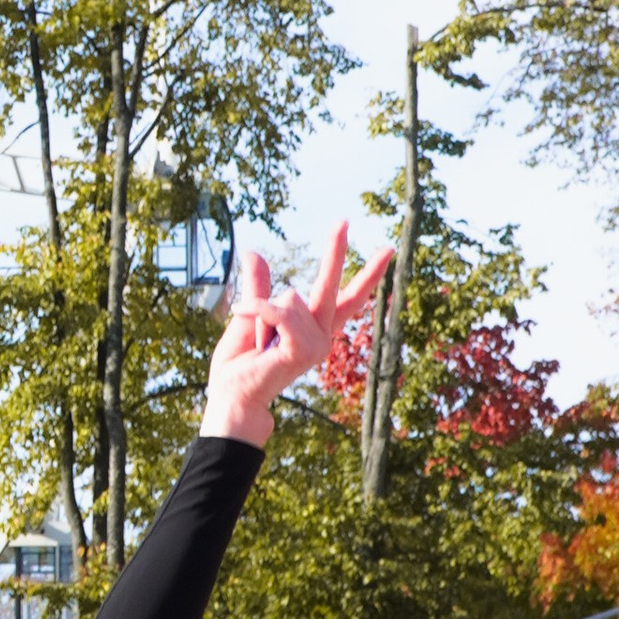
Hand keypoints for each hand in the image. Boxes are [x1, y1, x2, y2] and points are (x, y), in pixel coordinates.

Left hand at [199, 225, 392, 448]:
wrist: (231, 398)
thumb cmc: (240, 366)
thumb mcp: (248, 316)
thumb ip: (257, 288)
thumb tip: (255, 253)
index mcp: (313, 329)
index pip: (347, 297)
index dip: (367, 273)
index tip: (387, 250)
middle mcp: (321, 337)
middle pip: (333, 287)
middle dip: (336, 252)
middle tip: (343, 220)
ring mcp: (314, 346)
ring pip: (290, 298)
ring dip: (261, 311)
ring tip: (256, 340)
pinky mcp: (302, 351)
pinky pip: (278, 310)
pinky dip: (257, 310)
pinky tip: (243, 317)